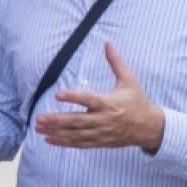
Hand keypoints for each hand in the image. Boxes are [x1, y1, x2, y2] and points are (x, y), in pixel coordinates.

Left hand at [31, 42, 164, 151]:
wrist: (148, 127)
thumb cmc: (137, 101)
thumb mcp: (129, 80)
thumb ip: (116, 62)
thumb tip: (108, 43)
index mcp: (109, 103)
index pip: (88, 99)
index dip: (73, 97)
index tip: (58, 94)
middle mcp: (103, 119)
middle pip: (77, 121)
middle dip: (57, 120)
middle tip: (39, 118)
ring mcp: (100, 132)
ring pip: (75, 134)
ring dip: (56, 131)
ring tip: (38, 128)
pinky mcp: (99, 141)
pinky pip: (79, 143)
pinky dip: (63, 142)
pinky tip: (48, 139)